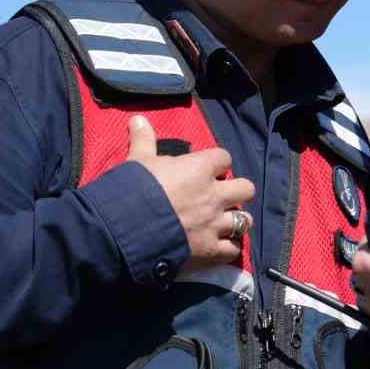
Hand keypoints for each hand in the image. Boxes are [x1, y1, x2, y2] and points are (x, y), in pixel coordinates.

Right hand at [126, 115, 255, 267]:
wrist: (124, 229)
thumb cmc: (132, 189)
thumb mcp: (137, 160)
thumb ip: (143, 140)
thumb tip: (138, 118)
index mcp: (199, 169)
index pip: (224, 158)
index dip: (218, 163)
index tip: (209, 168)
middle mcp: (214, 195)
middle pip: (246, 188)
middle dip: (237, 191)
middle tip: (221, 196)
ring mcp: (214, 224)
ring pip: (245, 221)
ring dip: (236, 221)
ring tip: (224, 222)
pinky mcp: (209, 250)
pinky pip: (232, 250)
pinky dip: (228, 249)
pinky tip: (220, 247)